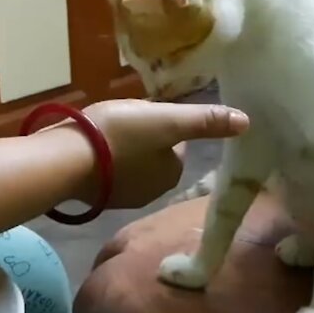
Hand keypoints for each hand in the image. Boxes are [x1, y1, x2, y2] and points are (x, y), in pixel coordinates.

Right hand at [45, 99, 248, 208]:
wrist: (66, 160)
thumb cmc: (121, 136)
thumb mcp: (167, 120)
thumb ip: (205, 120)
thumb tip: (246, 122)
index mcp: (172, 175)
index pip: (175, 143)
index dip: (162, 124)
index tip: (145, 115)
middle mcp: (152, 192)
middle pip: (152, 153)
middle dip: (141, 135)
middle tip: (122, 120)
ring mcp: (121, 197)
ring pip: (129, 161)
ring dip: (120, 146)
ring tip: (103, 131)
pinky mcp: (95, 195)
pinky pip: (107, 169)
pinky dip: (102, 157)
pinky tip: (89, 146)